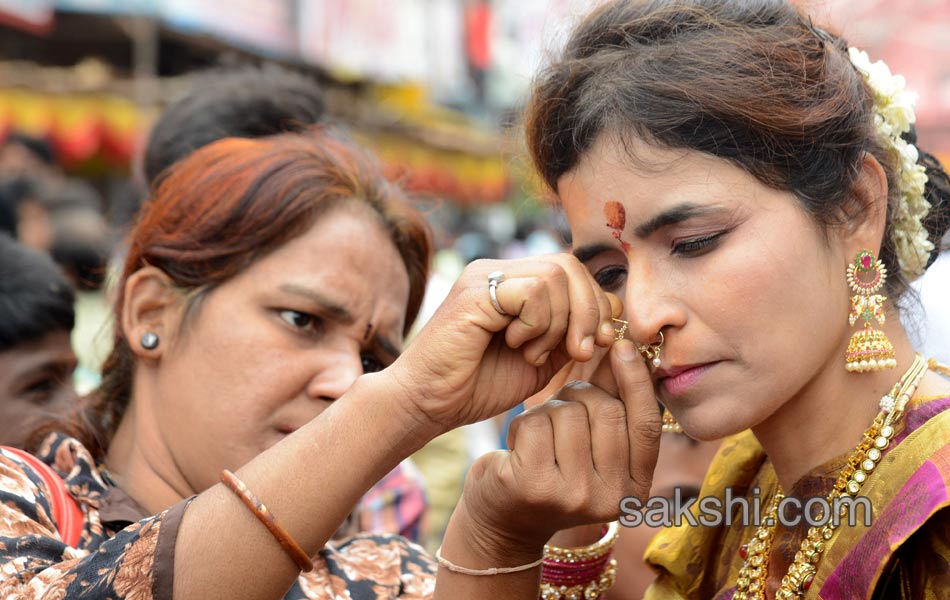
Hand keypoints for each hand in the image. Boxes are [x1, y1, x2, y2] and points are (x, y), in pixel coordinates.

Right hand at [389, 254, 619, 429]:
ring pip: (556, 276)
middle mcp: (498, 271)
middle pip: (569, 266)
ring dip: (559, 323)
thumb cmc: (476, 386)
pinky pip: (534, 291)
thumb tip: (612, 312)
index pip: (572, 271)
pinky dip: (537, 324)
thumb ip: (569, 334)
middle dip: (588, 312)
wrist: (427, 404)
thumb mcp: (540, 359)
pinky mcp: (475, 291)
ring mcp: (484, 276)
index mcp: (513, 283)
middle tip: (579, 352)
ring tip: (534, 353)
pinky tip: (516, 345)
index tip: (595, 344)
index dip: (594, 305)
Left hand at [456, 340, 661, 552]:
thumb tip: (627, 347)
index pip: (647, 425)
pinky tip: (518, 447)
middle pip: (605, 411)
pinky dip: (523, 424)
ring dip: (548, 412)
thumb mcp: (590, 444)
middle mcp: (611, 498)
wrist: (504, 520)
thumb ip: (613, 402)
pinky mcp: (535, 486)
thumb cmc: (552, 470)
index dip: (637, 381)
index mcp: (635, 489)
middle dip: (579, 396)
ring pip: (568, 413)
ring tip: (539, 437)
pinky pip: (536, 422)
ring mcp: (573, 496)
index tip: (622, 345)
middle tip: (561, 411)